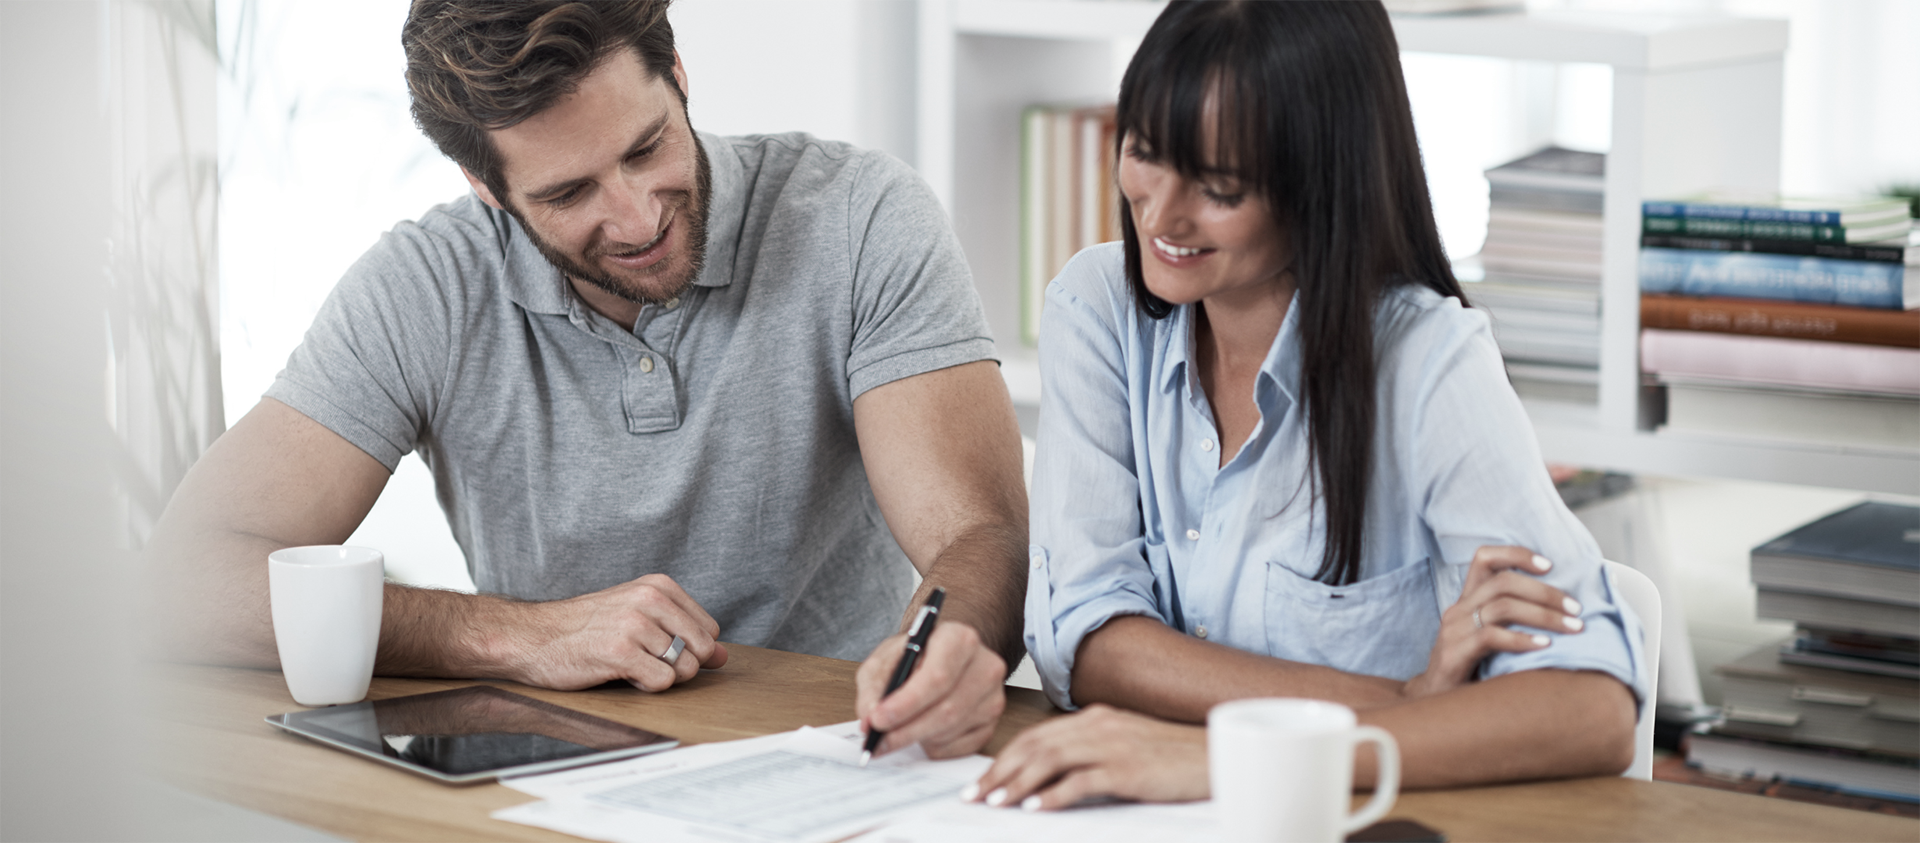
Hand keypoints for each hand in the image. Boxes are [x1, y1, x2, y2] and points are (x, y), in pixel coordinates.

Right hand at [507, 573, 727, 691]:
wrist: (532, 636)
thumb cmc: (585, 629)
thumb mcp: (638, 617)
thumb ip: (683, 632)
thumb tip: (724, 657)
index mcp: (658, 587)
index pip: (709, 631)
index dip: (689, 650)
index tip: (659, 648)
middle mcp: (650, 600)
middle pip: (702, 650)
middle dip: (680, 666)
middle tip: (645, 661)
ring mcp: (635, 625)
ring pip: (684, 669)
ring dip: (659, 677)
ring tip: (629, 665)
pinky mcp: (620, 652)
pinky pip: (662, 682)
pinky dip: (646, 686)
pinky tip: (621, 674)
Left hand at [856, 620, 1005, 758]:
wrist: (942, 657)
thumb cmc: (915, 657)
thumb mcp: (885, 661)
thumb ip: (873, 688)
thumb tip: (870, 720)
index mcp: (959, 639)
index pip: (937, 677)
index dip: (906, 703)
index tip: (878, 719)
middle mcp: (985, 665)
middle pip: (946, 710)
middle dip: (906, 730)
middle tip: (877, 740)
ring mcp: (994, 696)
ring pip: (950, 731)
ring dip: (917, 738)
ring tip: (898, 730)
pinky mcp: (994, 722)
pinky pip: (959, 747)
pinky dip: (933, 746)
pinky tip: (922, 732)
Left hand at [968, 704, 1207, 809]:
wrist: (1216, 755)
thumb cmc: (1174, 757)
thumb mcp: (1127, 746)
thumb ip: (1092, 752)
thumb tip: (1052, 776)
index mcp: (1096, 719)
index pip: (1037, 736)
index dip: (1004, 758)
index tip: (982, 780)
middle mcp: (1099, 727)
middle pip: (1035, 746)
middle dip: (1000, 772)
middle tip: (975, 795)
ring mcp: (1112, 746)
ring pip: (1050, 760)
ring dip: (1017, 783)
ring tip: (996, 802)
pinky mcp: (1127, 770)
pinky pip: (1081, 781)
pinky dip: (1054, 795)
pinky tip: (1037, 808)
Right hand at [1403, 546, 1581, 698]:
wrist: (1435, 702)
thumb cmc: (1472, 669)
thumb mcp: (1490, 638)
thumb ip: (1513, 620)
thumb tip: (1564, 611)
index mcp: (1467, 600)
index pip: (1485, 558)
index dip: (1517, 554)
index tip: (1550, 565)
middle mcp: (1458, 609)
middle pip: (1504, 581)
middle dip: (1546, 592)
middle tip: (1576, 608)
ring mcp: (1454, 630)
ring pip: (1502, 606)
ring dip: (1544, 615)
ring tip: (1572, 627)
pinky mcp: (1454, 653)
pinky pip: (1491, 637)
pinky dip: (1522, 639)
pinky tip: (1545, 645)